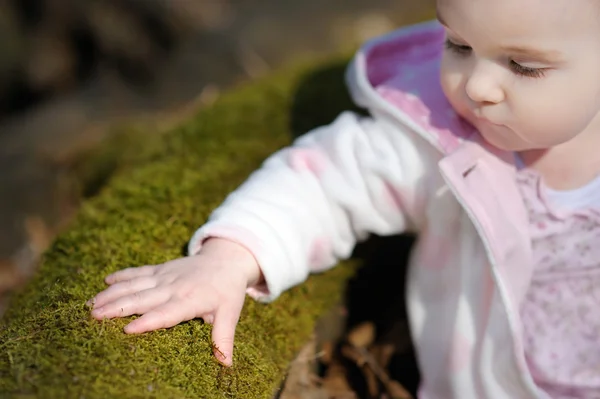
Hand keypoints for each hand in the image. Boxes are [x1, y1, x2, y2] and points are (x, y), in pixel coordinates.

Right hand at [88, 238, 261, 365]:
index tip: (128, 330)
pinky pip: (138, 272)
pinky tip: (105, 281)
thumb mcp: (230, 313)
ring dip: (113, 294)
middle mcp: (173, 287)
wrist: (226, 259)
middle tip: (94, 317)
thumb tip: (226, 364)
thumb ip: (223, 337)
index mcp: (190, 301)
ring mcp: (165, 276)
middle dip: (118, 307)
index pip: (166, 313)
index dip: (148, 321)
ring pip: (135, 285)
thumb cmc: (227, 291)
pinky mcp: (161, 269)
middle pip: (142, 299)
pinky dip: (122, 275)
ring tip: (92, 304)